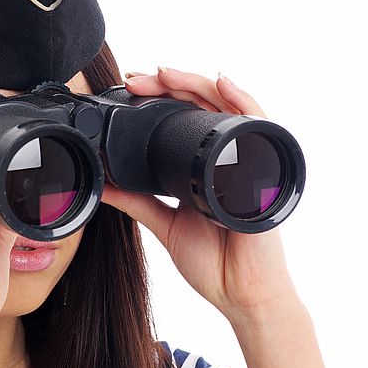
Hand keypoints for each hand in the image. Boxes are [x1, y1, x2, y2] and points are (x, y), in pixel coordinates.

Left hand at [100, 67, 298, 323]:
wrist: (241, 294)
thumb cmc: (215, 264)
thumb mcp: (166, 224)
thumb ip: (137, 201)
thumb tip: (103, 183)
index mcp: (204, 165)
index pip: (184, 117)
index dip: (159, 98)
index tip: (128, 90)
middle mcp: (227, 156)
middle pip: (202, 104)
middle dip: (168, 84)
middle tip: (136, 79)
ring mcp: (247, 159)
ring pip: (226, 104)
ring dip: (195, 83)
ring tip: (164, 73)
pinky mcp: (263, 169)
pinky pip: (258, 124)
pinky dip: (241, 98)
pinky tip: (221, 82)